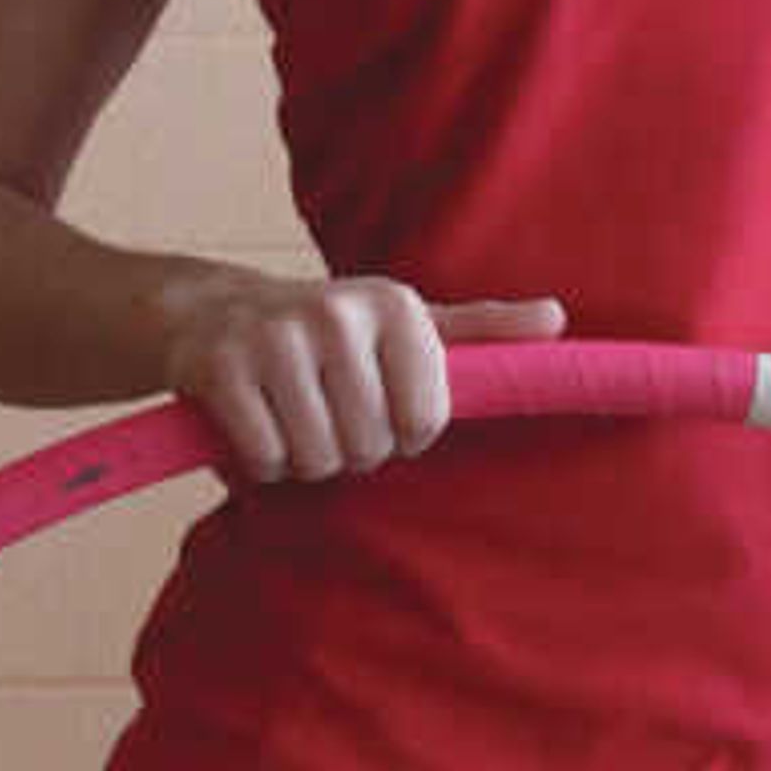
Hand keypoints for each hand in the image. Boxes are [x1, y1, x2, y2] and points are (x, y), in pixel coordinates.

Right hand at [159, 269, 566, 484]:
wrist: (215, 310)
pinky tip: (255, 425)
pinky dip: (260, 462)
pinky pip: (265, 457)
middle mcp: (337, 313)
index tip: (380, 409)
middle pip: (369, 445)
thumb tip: (556, 319)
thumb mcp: (408, 325)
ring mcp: (275, 338)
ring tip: (294, 419)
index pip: (424, 421)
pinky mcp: (221, 367)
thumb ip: (482, 331)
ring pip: (317, 457)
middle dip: (350, 449)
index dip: (401, 435)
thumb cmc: (331, 334)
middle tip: (328, 415)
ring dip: (304, 460)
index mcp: (395, 308)